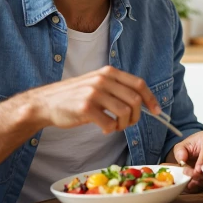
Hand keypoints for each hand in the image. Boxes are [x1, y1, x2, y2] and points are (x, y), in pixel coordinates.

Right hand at [27, 66, 159, 132]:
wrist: (45, 103)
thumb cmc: (74, 96)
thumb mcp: (97, 83)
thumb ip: (117, 88)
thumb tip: (143, 103)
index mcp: (108, 72)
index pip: (139, 84)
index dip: (151, 99)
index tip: (156, 111)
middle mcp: (103, 80)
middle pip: (135, 100)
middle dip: (137, 116)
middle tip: (128, 123)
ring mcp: (94, 93)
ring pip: (126, 112)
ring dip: (124, 124)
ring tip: (115, 126)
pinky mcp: (86, 108)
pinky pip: (110, 124)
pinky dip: (111, 130)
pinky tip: (104, 128)